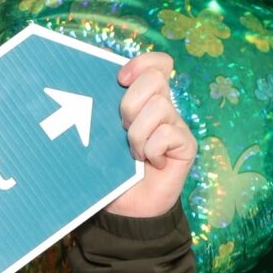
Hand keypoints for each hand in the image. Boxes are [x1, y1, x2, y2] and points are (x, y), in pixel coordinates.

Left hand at [105, 51, 196, 219]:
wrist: (125, 208)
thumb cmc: (109, 168)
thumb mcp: (99, 133)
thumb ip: (99, 106)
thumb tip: (87, 74)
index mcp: (143, 99)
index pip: (156, 64)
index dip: (141, 63)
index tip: (119, 79)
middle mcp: (163, 108)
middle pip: (154, 79)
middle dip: (130, 103)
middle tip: (122, 128)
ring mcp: (176, 126)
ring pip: (160, 106)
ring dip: (138, 133)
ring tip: (133, 152)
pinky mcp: (186, 145)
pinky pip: (168, 134)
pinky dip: (152, 150)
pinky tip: (149, 163)